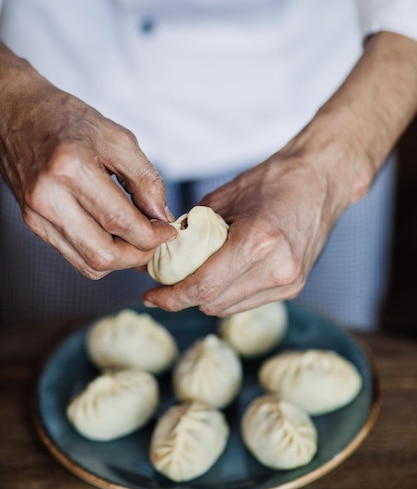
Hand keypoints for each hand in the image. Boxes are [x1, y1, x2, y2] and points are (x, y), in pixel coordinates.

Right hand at [0, 47, 175, 277]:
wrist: (17, 114)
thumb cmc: (67, 120)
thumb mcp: (117, 138)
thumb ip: (146, 179)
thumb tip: (162, 216)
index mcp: (71, 168)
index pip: (120, 221)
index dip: (153, 235)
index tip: (167, 230)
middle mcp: (49, 196)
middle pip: (104, 254)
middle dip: (139, 254)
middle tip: (155, 240)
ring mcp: (37, 214)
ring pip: (89, 264)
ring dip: (121, 260)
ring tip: (137, 241)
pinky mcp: (33, 223)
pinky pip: (74, 257)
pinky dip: (101, 256)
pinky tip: (114, 238)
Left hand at [143, 31, 416, 315]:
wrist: (321, 180)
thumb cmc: (274, 181)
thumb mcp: (223, 197)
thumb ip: (192, 229)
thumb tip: (164, 252)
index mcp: (257, 241)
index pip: (204, 287)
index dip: (172, 297)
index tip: (151, 296)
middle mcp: (277, 268)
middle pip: (214, 303)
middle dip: (184, 297)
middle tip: (166, 282)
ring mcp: (290, 282)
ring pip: (229, 308)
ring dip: (205, 298)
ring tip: (192, 277)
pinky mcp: (295, 287)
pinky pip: (247, 302)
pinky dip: (227, 293)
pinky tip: (219, 276)